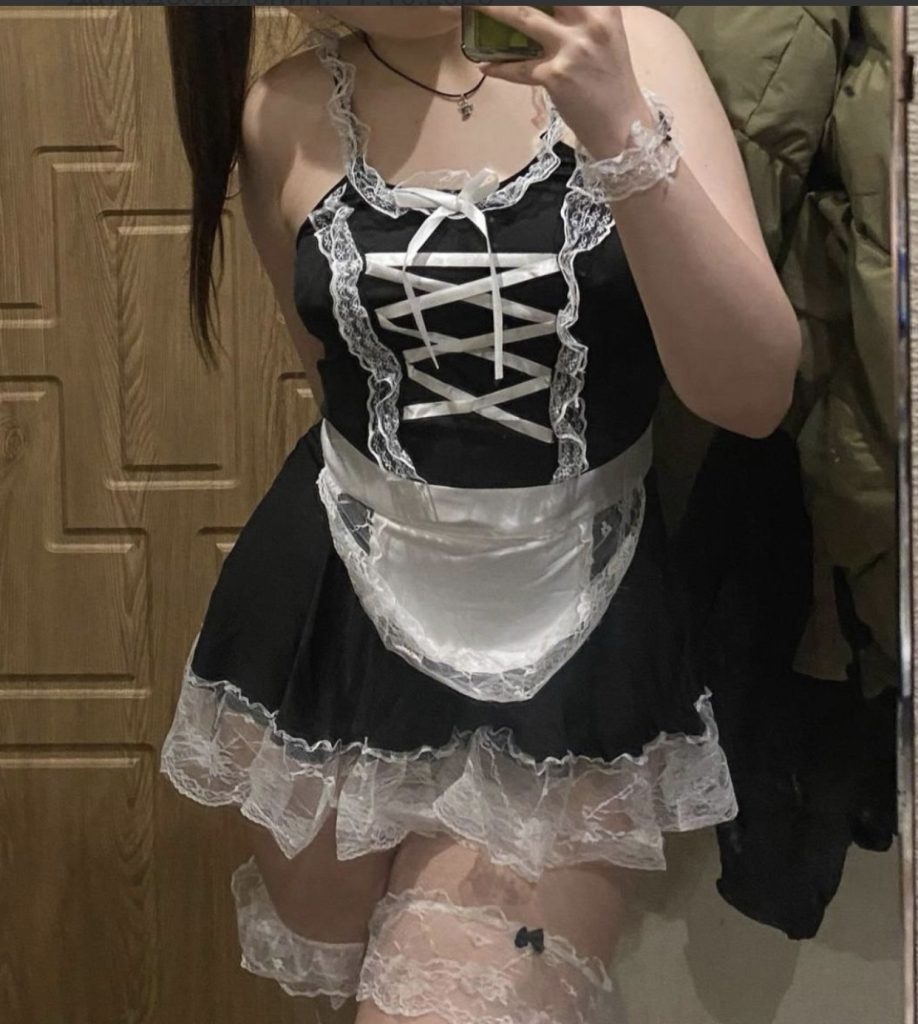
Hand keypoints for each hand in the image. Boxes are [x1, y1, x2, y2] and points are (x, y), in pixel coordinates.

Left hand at [468, 5, 652, 157]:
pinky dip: (500, 68)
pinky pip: (519, 69)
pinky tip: (485, 66)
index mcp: (604, 9)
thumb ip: (584, 16)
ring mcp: (571, 49)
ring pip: (524, 18)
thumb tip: (554, 10)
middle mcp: (589, 23)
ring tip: (475, 6)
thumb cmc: (613, 82)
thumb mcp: (606, 37)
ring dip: (494, 9)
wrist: (623, 126)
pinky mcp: (555, 76)